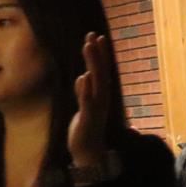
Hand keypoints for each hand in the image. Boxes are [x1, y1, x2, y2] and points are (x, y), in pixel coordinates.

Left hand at [68, 32, 113, 166]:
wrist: (88, 151)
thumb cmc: (86, 128)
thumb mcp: (84, 106)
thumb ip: (84, 92)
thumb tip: (83, 78)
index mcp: (101, 94)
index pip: (102, 70)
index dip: (101, 54)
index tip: (98, 37)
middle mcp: (102, 98)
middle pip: (100, 71)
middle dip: (97, 53)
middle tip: (92, 35)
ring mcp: (96, 107)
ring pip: (96, 82)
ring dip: (93, 64)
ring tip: (88, 47)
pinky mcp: (88, 118)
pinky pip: (87, 102)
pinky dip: (86, 90)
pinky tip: (83, 77)